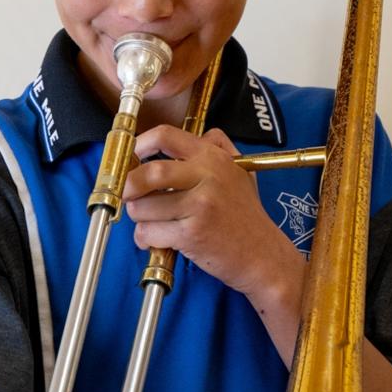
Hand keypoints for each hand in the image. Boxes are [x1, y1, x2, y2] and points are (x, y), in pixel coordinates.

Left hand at [123, 125, 306, 366]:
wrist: (263, 255)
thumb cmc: (246, 216)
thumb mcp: (238, 170)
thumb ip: (215, 147)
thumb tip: (178, 138)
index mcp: (212, 157)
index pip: (164, 136)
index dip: (138, 145)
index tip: (131, 159)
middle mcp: (207, 176)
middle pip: (147, 173)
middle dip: (128, 186)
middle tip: (130, 195)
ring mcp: (200, 205)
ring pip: (142, 207)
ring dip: (138, 217)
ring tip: (150, 222)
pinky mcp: (192, 233)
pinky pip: (149, 233)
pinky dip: (145, 239)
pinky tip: (156, 241)